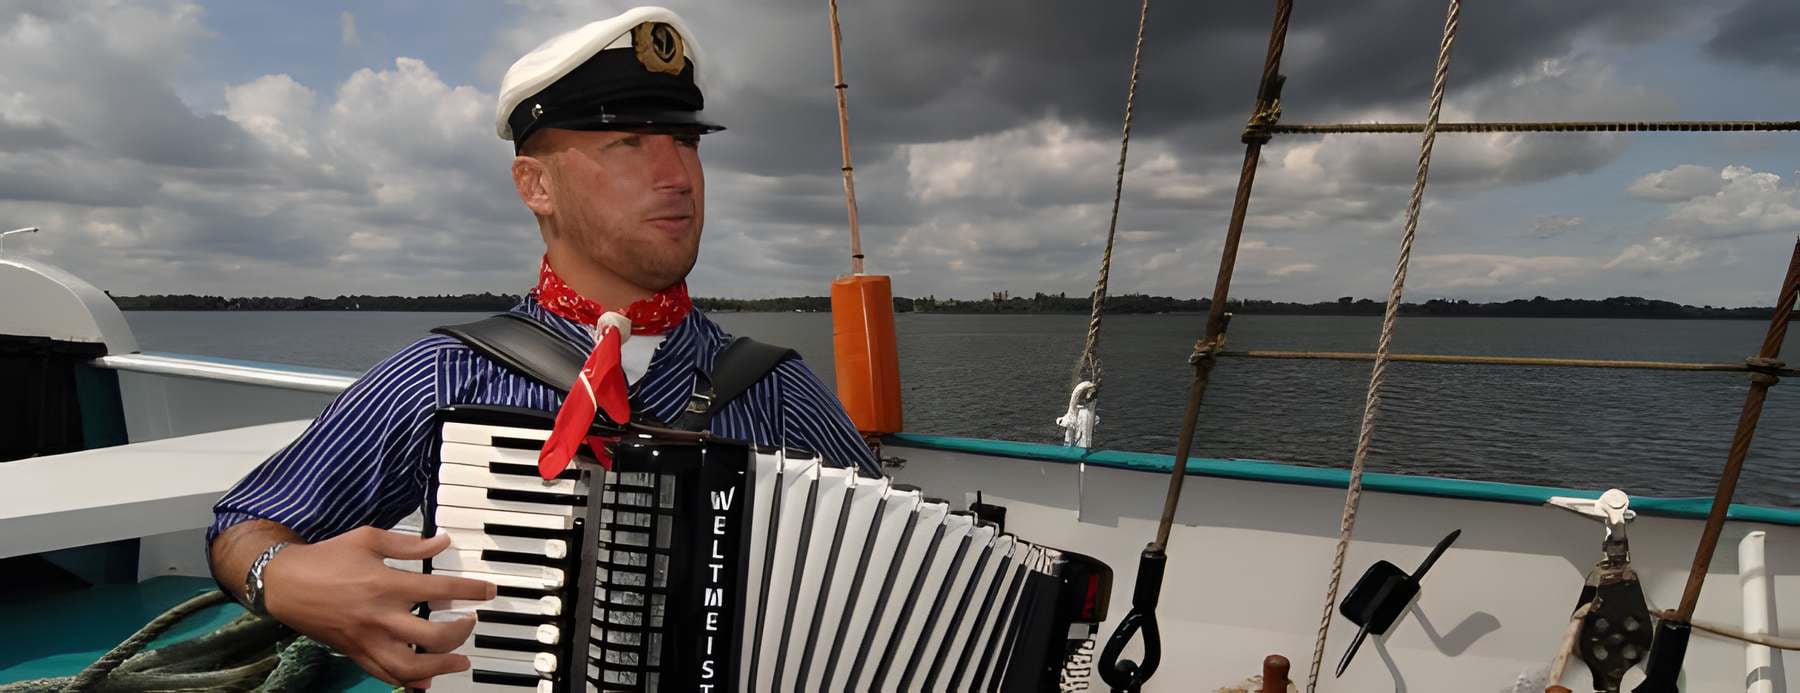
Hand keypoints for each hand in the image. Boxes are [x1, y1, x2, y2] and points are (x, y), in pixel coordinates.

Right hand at [261, 526, 495, 687]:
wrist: (285, 583)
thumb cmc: (326, 558)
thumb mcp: (368, 539)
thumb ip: (408, 544)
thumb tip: (442, 542)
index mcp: (386, 584)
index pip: (441, 588)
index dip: (471, 590)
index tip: (488, 591)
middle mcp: (380, 617)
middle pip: (432, 637)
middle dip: (461, 633)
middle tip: (471, 622)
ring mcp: (367, 640)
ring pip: (410, 666)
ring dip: (441, 667)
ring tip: (460, 661)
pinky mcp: (355, 653)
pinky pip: (385, 675)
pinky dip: (408, 682)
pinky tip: (425, 681)